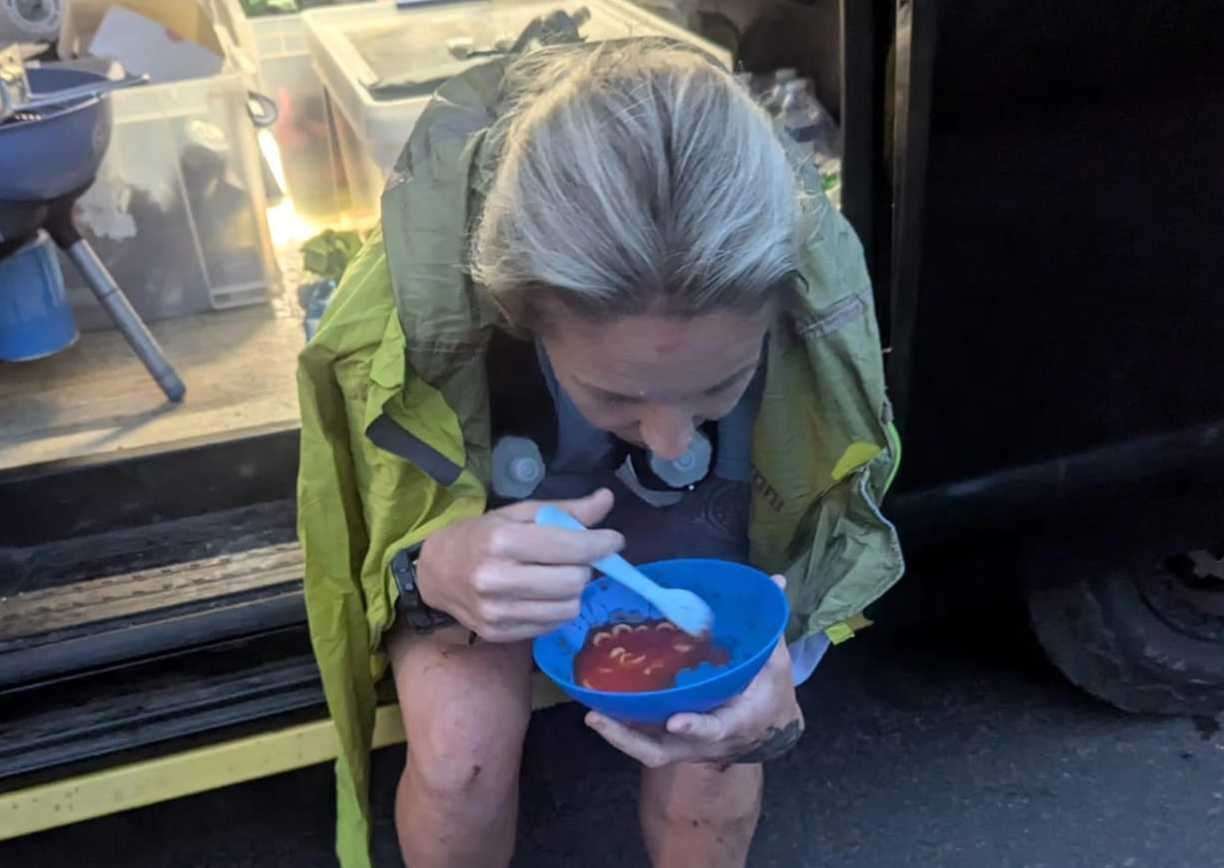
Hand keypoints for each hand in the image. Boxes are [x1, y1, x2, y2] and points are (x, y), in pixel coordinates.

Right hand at [416, 489, 622, 642]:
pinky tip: (544, 594)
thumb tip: (606, 501)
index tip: (614, 540)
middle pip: (574, 580)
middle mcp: (498, 580)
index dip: (600, 544)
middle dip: (585, 566)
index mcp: (502, 541)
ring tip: (559, 575)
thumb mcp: (519, 514)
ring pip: (568, 607)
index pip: (569, 547)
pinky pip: (552, 625)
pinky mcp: (500, 634)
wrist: (436, 573)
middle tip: (576, 557)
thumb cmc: (482, 535)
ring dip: (574, 590)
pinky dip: (558, 608)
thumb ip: (564, 510)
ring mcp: (497, 612)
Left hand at [585, 575, 804, 768]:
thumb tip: (776, 582)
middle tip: (599, 718)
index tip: (676, 720)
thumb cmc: (770, 693)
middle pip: (663, 750)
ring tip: (592, 714)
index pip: (715, 728)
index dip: (697, 726)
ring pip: (648, 749)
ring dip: (618, 736)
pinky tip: (597, 708)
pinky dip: (621, 729)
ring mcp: (685, 744)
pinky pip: (643, 740)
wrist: (767, 728)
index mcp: (736, 721)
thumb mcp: (777, 663)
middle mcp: (705, 741)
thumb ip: (769, 626)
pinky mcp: (672, 740)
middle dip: (630, 738)